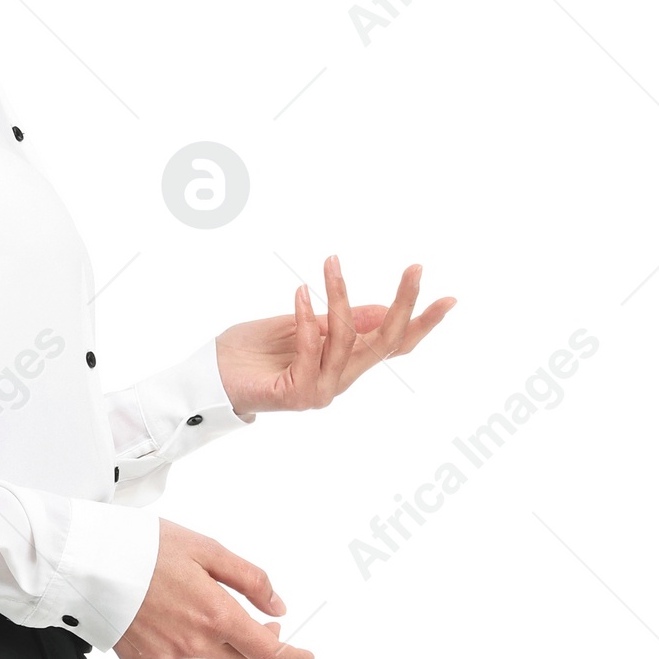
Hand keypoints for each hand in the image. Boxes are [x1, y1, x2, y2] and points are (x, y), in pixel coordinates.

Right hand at [115, 520, 312, 658]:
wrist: (87, 562)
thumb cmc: (145, 548)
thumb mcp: (207, 550)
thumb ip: (250, 581)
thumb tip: (279, 608)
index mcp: (215, 615)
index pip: (268, 653)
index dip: (292, 658)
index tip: (305, 656)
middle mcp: (194, 645)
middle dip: (258, 647)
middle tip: (259, 622)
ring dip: (221, 647)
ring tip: (204, 612)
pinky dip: (187, 648)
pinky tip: (171, 620)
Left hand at [215, 255, 454, 413]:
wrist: (209, 377)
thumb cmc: (250, 351)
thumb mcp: (301, 324)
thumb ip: (337, 320)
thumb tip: (378, 308)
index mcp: (344, 362)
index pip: (391, 345)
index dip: (421, 324)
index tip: (449, 298)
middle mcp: (338, 379)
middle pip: (385, 344)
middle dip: (404, 306)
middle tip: (416, 269)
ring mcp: (320, 391)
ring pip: (346, 341)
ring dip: (340, 297)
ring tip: (330, 263)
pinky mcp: (297, 395)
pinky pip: (311, 349)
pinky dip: (306, 319)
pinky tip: (300, 292)